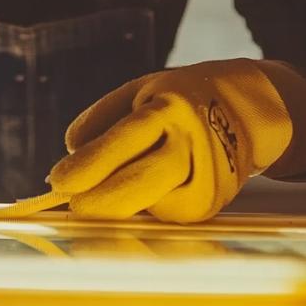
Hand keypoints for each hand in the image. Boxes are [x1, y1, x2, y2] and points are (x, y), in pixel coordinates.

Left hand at [49, 59, 292, 222]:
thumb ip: (102, 118)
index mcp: (170, 106)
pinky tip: (143, 194)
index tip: (59, 180)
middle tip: (74, 205)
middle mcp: (193, 142)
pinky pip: (165, 214)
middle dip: (102, 200)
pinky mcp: (210, 204)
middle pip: (144, 180)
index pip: (126, 138)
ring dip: (119, 206)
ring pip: (154, 205)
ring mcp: (207, 176)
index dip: (90, 163)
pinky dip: (144, 209)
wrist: (246, 111)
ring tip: (100, 196)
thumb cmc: (179, 99)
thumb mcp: (140, 90)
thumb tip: (72, 151)